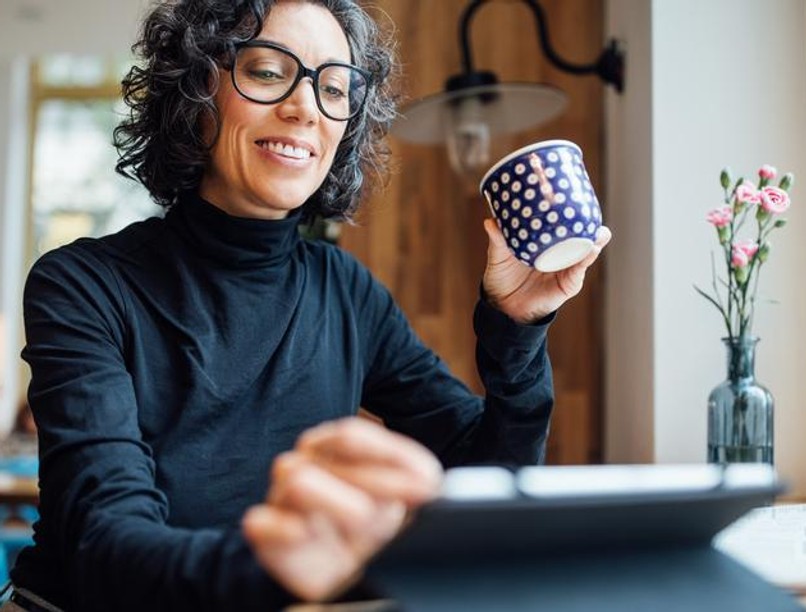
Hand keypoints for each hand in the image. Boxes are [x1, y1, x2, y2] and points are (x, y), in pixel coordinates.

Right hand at [242, 417, 442, 601]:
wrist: (346, 571)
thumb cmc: (374, 523)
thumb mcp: (405, 496)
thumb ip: (416, 478)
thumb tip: (427, 483)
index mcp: (331, 447)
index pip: (349, 436)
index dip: (387, 456)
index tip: (424, 484)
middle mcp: (303, 465)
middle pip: (326, 456)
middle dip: (373, 481)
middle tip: (402, 507)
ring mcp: (282, 499)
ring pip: (296, 481)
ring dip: (335, 501)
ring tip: (362, 519)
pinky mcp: (267, 536)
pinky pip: (260, 522)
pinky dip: (283, 527)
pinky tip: (306, 533)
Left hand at [481, 218, 611, 323]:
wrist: (502, 306)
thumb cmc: (502, 277)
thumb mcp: (499, 257)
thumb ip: (498, 240)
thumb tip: (490, 221)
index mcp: (546, 243)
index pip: (563, 225)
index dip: (573, 213)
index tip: (578, 197)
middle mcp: (560, 253)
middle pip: (581, 236)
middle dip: (591, 224)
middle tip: (592, 212)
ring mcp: (566, 268)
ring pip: (586, 251)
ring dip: (595, 240)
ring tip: (599, 231)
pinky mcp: (569, 283)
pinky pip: (579, 270)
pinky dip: (586, 259)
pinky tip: (590, 250)